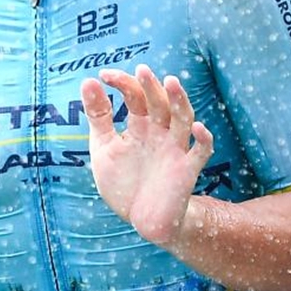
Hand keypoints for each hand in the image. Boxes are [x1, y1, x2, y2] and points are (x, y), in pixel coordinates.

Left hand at [80, 64, 213, 246]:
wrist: (141, 220)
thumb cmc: (124, 182)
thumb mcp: (103, 148)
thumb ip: (98, 116)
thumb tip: (88, 81)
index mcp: (140, 126)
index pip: (135, 96)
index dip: (122, 83)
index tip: (103, 75)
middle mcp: (160, 133)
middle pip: (159, 102)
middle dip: (151, 86)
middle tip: (141, 70)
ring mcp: (175, 149)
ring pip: (183, 119)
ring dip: (179, 101)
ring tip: (171, 81)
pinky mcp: (187, 170)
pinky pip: (201, 152)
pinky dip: (203, 139)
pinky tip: (197, 127)